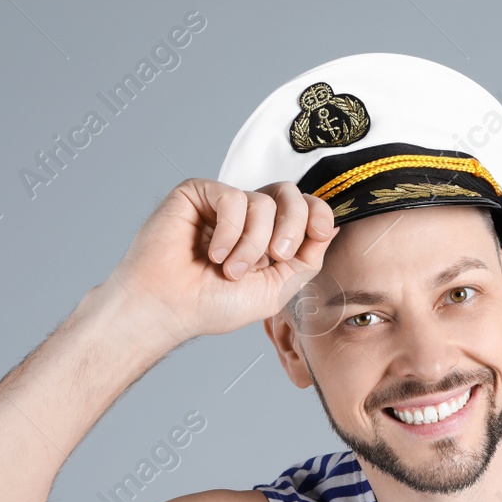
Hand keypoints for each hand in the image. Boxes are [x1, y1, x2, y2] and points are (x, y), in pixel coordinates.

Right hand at [101, 178, 338, 343]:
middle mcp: (246, 216)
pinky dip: (229, 231)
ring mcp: (222, 203)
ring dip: (253, 243)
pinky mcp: (197, 193)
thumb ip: (307, 259)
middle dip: (292, 226)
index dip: (317, 213)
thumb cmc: (213, 304)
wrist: (170, 308)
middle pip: (289, 194)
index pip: (303, 208)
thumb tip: (330, 226)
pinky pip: (232, 197)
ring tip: (230, 270)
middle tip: (275, 257)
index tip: (319, 232)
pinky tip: (212, 254)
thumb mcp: (276, 289)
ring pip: (263, 201)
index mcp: (267, 236)